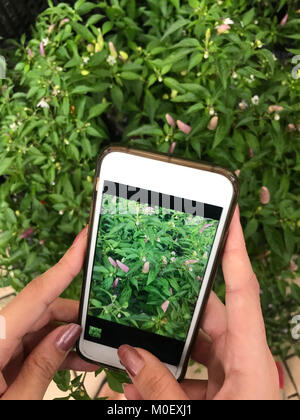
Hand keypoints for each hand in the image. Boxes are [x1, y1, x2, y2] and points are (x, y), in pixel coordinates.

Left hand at [0, 226, 96, 399]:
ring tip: (94, 352)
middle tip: (104, 326)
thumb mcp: (15, 402)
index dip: (65, 265)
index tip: (84, 241)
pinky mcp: (2, 353)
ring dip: (68, 337)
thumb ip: (43, 367)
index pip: (37, 293)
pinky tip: (76, 361)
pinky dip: (55, 350)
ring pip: (41, 326)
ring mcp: (0, 342)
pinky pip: (33, 343)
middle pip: (43, 309)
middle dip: (76, 315)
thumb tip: (70, 334)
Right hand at [118, 207, 280, 399]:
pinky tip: (137, 383)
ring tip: (130, 353)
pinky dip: (164, 376)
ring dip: (160, 351)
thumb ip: (161, 386)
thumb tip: (131, 355)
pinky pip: (189, 373)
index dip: (236, 253)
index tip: (229, 220)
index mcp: (252, 360)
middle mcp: (244, 361)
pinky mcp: (219, 390)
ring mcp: (231, 376)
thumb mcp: (195, 415)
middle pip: (207, 318)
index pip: (243, 291)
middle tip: (147, 293)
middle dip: (172, 311)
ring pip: (192, 348)